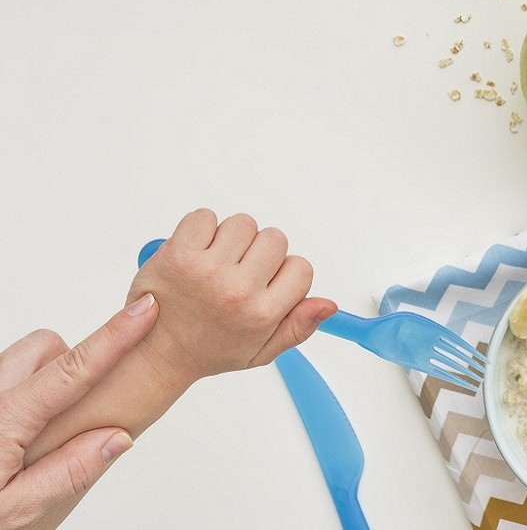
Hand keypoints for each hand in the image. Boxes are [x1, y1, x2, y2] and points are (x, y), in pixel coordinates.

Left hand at [0, 296, 157, 528]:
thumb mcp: (14, 515)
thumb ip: (67, 473)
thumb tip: (117, 438)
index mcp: (3, 422)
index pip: (73, 369)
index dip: (115, 337)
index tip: (145, 310)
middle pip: (45, 346)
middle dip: (70, 362)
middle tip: (74, 412)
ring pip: (21, 359)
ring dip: (40, 379)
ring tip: (34, 432)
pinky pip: (5, 377)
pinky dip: (18, 391)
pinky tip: (9, 435)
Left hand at [127, 209, 337, 384]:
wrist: (156, 353)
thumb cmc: (207, 350)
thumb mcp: (261, 352)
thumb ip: (299, 328)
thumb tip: (328, 304)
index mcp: (262, 314)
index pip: (301, 267)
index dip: (285, 271)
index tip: (266, 283)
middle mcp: (237, 291)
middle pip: (275, 239)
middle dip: (260, 251)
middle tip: (238, 271)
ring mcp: (207, 270)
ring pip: (243, 223)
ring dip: (232, 237)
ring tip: (216, 261)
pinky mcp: (178, 254)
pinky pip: (204, 217)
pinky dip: (201, 228)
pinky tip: (196, 253)